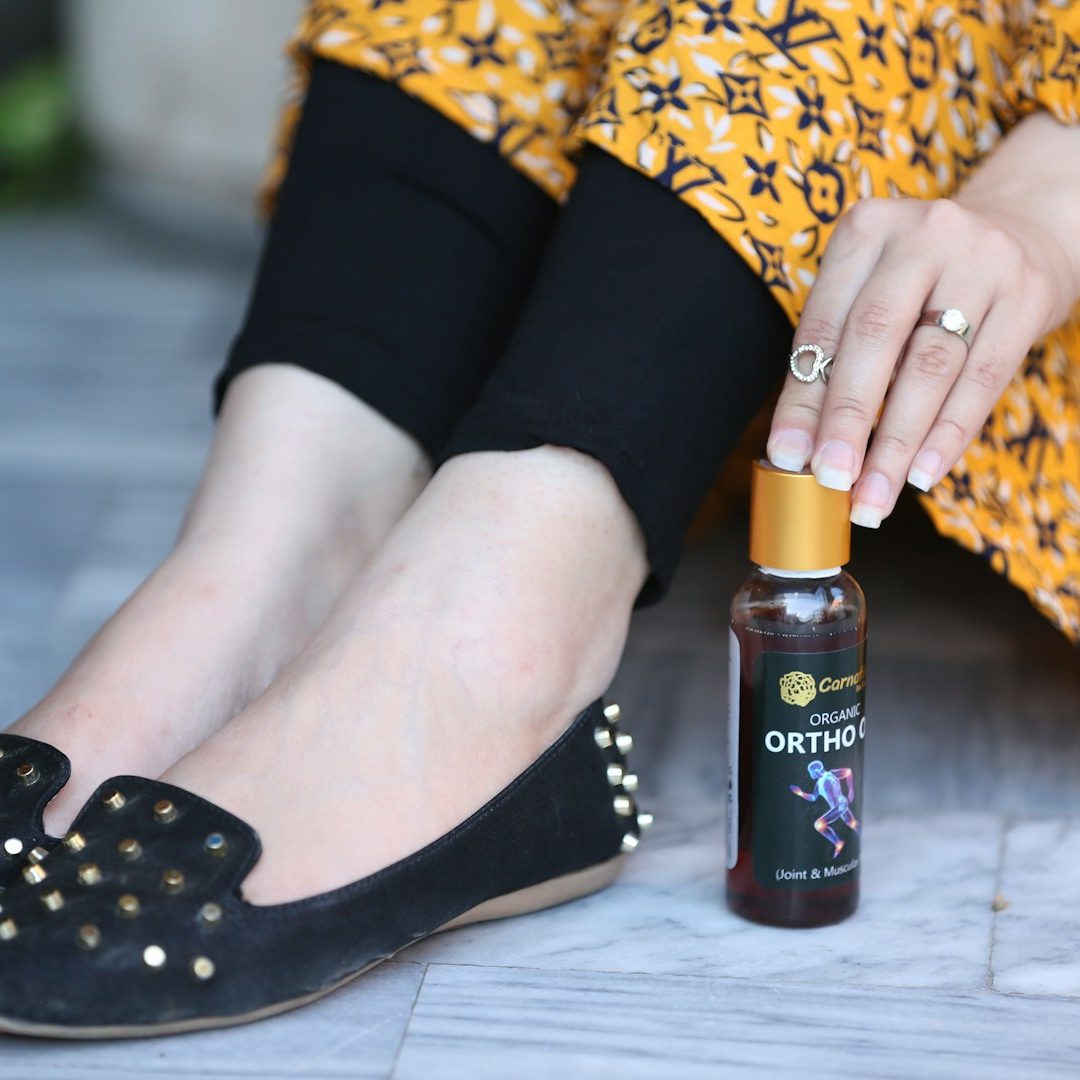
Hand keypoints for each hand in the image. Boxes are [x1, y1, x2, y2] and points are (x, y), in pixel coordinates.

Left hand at [766, 194, 1072, 527]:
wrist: (1022, 231)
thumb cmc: (921, 279)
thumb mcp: (872, 290)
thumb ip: (837, 355)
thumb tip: (800, 448)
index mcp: (865, 230)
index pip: (823, 327)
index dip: (802, 397)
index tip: (787, 456)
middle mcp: (922, 236)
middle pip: (875, 340)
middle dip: (848, 420)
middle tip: (830, 478)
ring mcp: (982, 260)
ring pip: (930, 367)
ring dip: (896, 443)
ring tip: (873, 497)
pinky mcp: (1028, 295)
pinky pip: (983, 379)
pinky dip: (949, 434)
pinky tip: (923, 474)